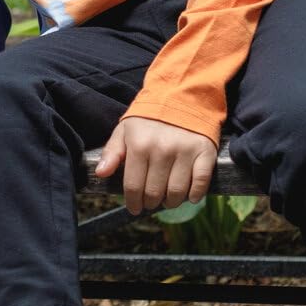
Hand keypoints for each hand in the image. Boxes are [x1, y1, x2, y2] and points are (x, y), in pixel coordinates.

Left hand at [96, 115, 217, 216]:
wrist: (181, 97)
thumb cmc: (149, 119)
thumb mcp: (125, 130)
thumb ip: (112, 152)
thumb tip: (101, 173)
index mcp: (139, 145)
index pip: (134, 186)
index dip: (133, 202)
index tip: (134, 208)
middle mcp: (162, 150)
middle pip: (155, 193)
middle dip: (151, 203)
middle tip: (151, 201)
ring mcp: (185, 151)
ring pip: (177, 192)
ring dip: (171, 202)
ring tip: (167, 199)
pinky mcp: (205, 152)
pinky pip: (200, 183)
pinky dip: (194, 195)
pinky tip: (188, 196)